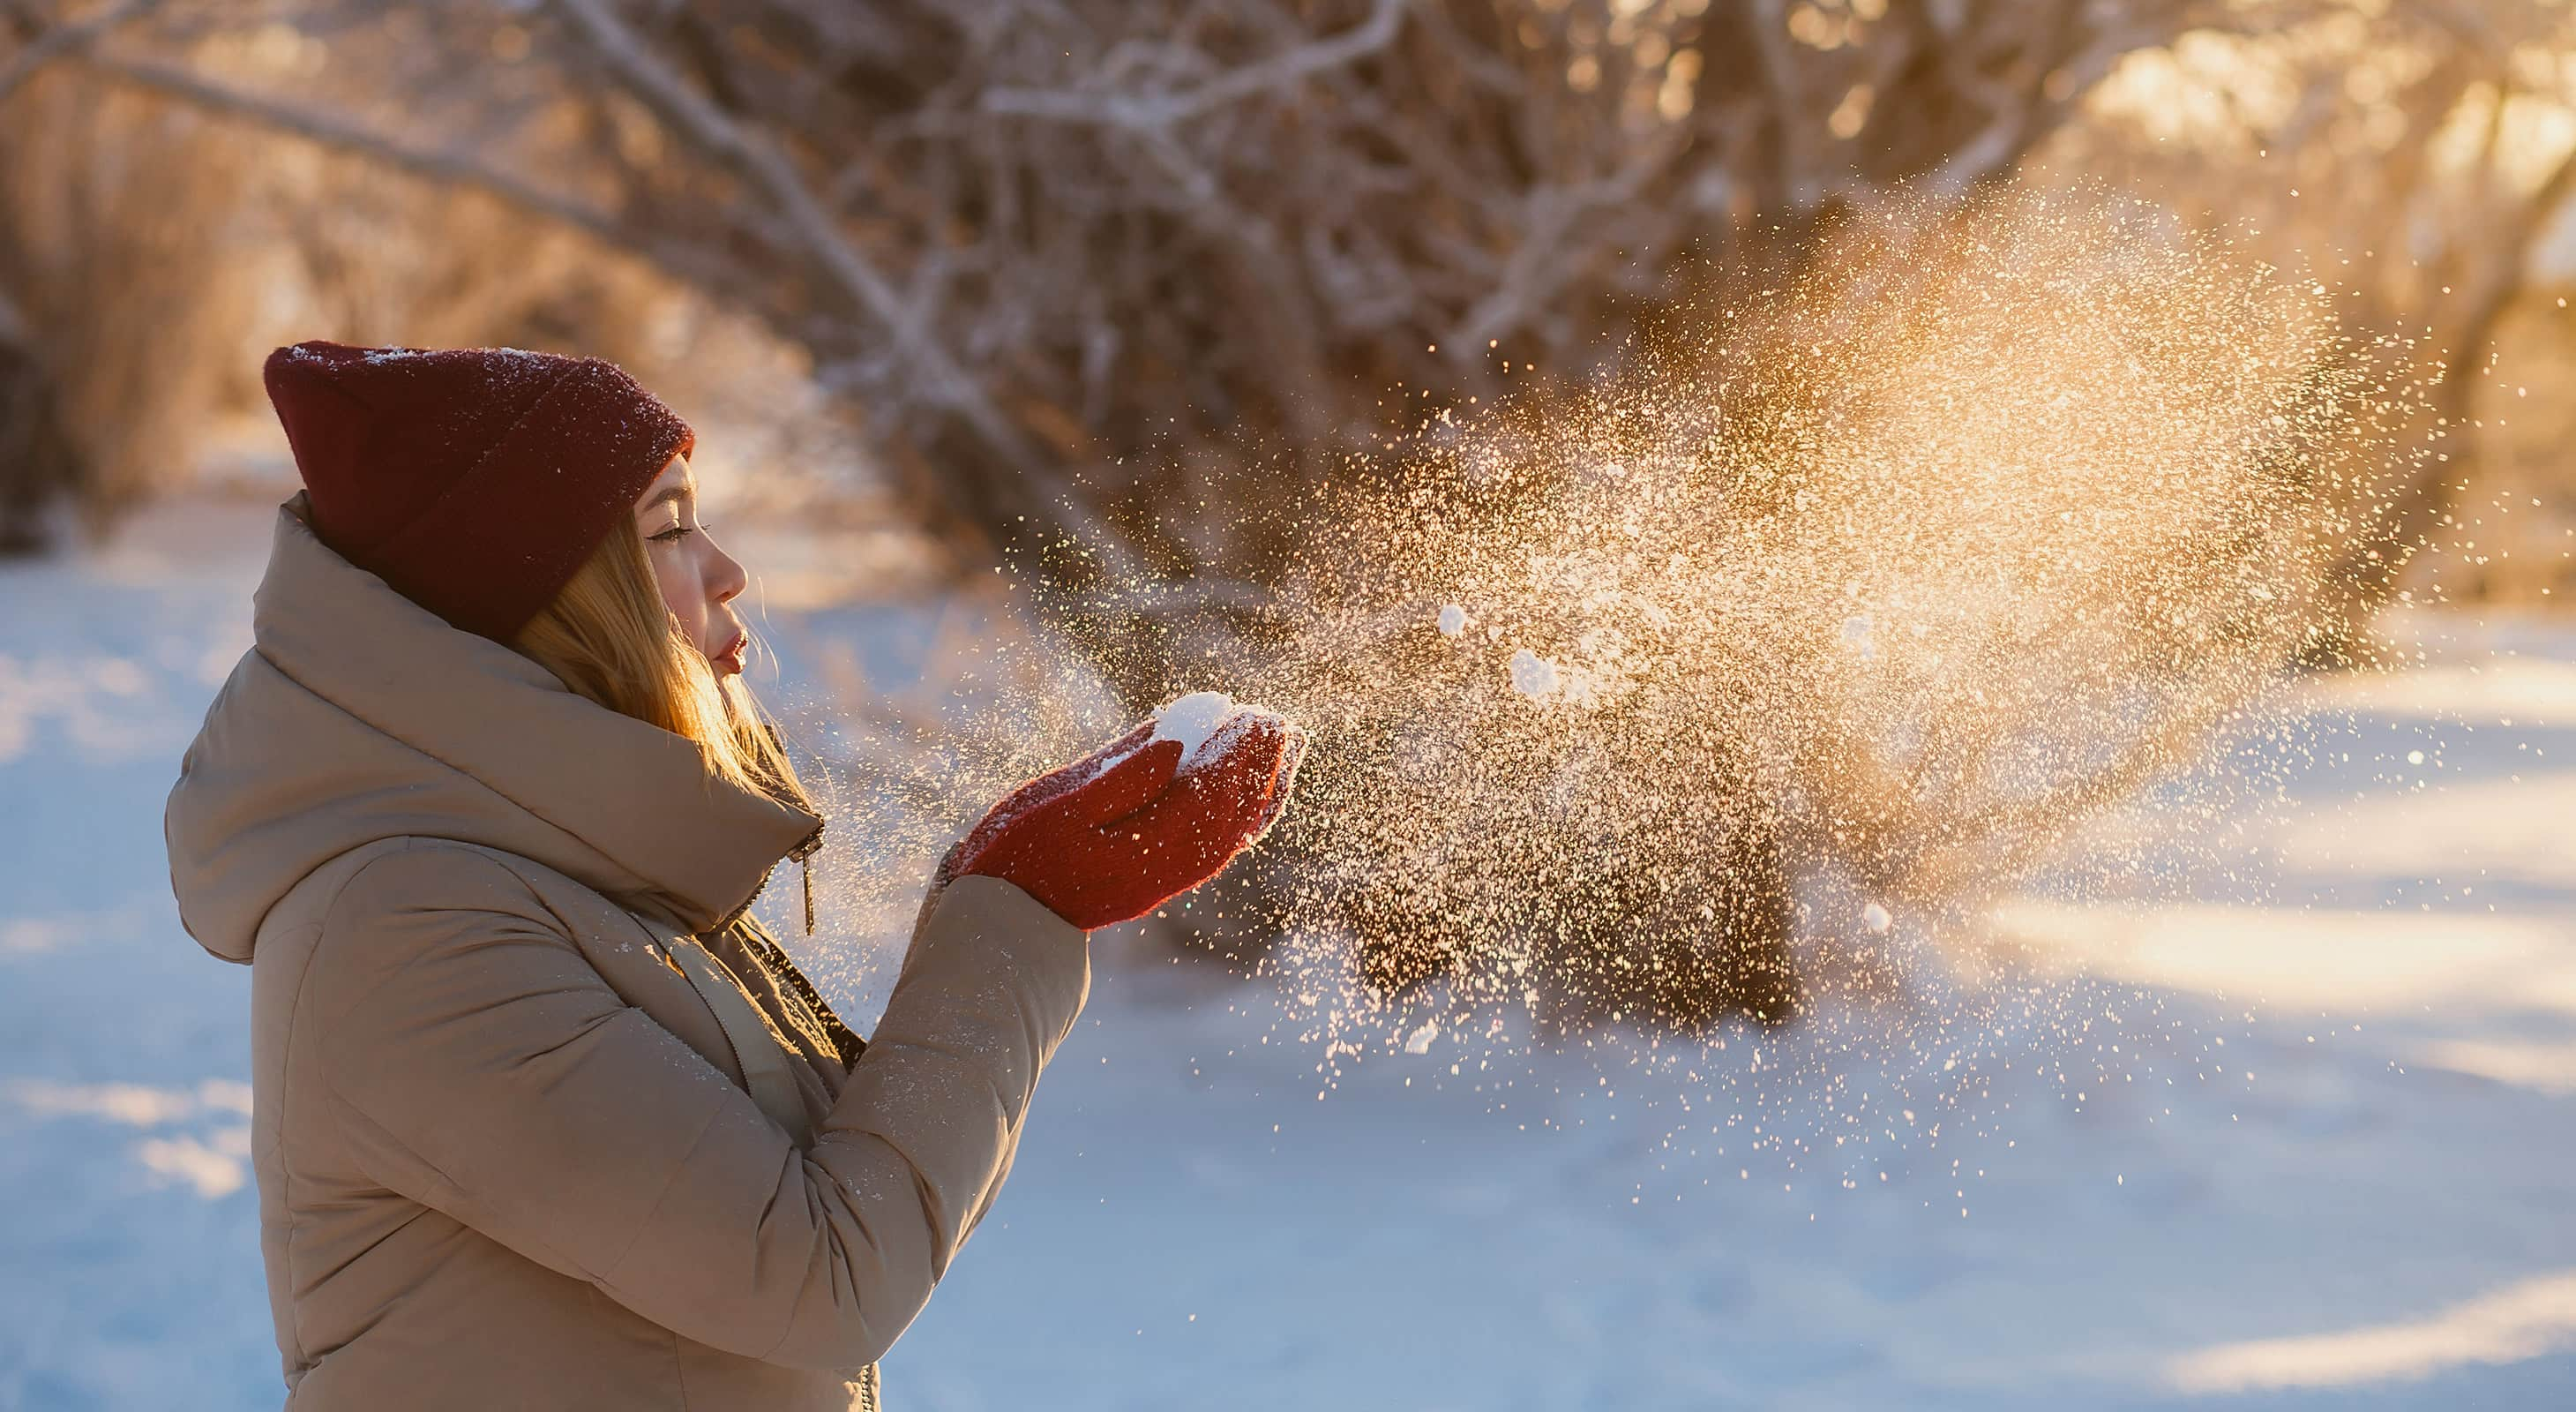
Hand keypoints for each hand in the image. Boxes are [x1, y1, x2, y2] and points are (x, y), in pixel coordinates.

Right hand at [940, 711, 1305, 930]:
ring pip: (1232, 833)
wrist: (1003, 924)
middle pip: (1232, 813)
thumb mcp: (1060, 806)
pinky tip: (1248, 798)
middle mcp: (1168, 867)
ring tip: (1284, 752)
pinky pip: (1216, 850)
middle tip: (1276, 720)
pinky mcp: (1157, 883)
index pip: (1210, 792)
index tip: (1250, 714)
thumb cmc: (1018, 856)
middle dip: (1258, 765)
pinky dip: (1240, 819)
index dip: (1234, 751)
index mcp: (1146, 845)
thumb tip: (1177, 744)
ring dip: (1260, 791)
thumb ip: (1122, 776)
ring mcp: (1166, 879)